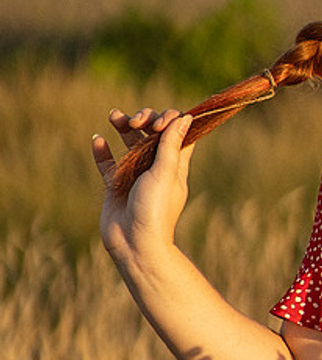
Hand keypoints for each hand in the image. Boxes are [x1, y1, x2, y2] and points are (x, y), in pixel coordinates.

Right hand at [92, 108, 193, 261]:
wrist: (135, 244)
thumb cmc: (155, 210)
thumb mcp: (165, 174)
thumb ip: (171, 145)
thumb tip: (186, 118)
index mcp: (175, 166)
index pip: (178, 134)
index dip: (170, 121)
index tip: (158, 125)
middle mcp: (157, 169)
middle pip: (152, 135)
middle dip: (144, 120)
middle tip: (134, 122)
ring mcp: (136, 176)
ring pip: (129, 144)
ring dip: (123, 127)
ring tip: (114, 116)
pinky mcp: (116, 185)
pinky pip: (108, 163)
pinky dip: (103, 151)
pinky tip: (98, 140)